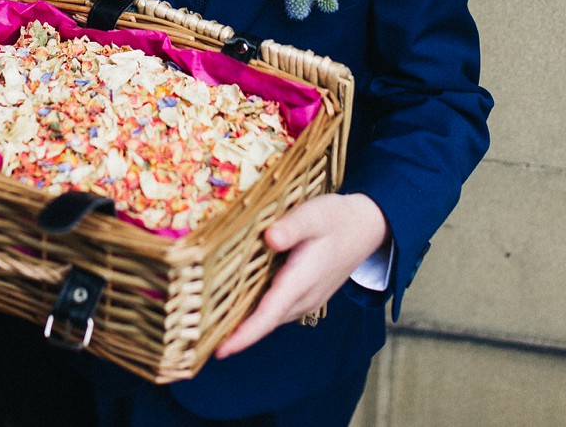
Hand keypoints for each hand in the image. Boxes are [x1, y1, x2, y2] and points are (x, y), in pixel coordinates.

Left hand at [213, 192, 388, 358]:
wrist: (366, 227)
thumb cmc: (337, 218)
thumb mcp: (315, 214)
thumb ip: (293, 226)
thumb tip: (269, 237)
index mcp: (302, 279)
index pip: (269, 314)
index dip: (245, 335)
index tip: (221, 351)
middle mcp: (303, 297)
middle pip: (264, 323)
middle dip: (235, 335)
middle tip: (198, 341)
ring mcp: (305, 300)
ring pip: (269, 319)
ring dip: (244, 327)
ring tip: (209, 329)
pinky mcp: (304, 296)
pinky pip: (275, 311)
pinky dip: (255, 315)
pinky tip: (235, 308)